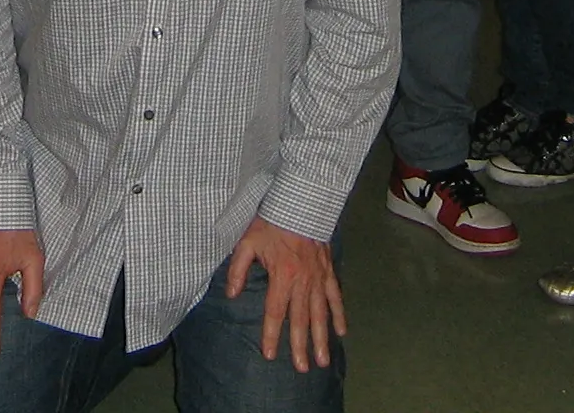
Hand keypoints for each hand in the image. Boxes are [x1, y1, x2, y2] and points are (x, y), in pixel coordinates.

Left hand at [225, 217, 344, 371]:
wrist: (299, 204)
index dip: (271, 334)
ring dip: (322, 338)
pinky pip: (335, 296)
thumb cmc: (270, 223)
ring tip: (323, 360)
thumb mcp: (247, 242)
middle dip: (300, 346)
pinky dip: (339, 314)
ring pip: (320, 313)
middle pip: (300, 319)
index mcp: (282, 276)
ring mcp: (318, 278)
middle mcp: (303, 281)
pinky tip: (341, 332)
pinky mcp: (328, 271)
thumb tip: (231, 295)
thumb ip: (238, 269)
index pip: (275, 312)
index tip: (270, 355)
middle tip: (303, 368)